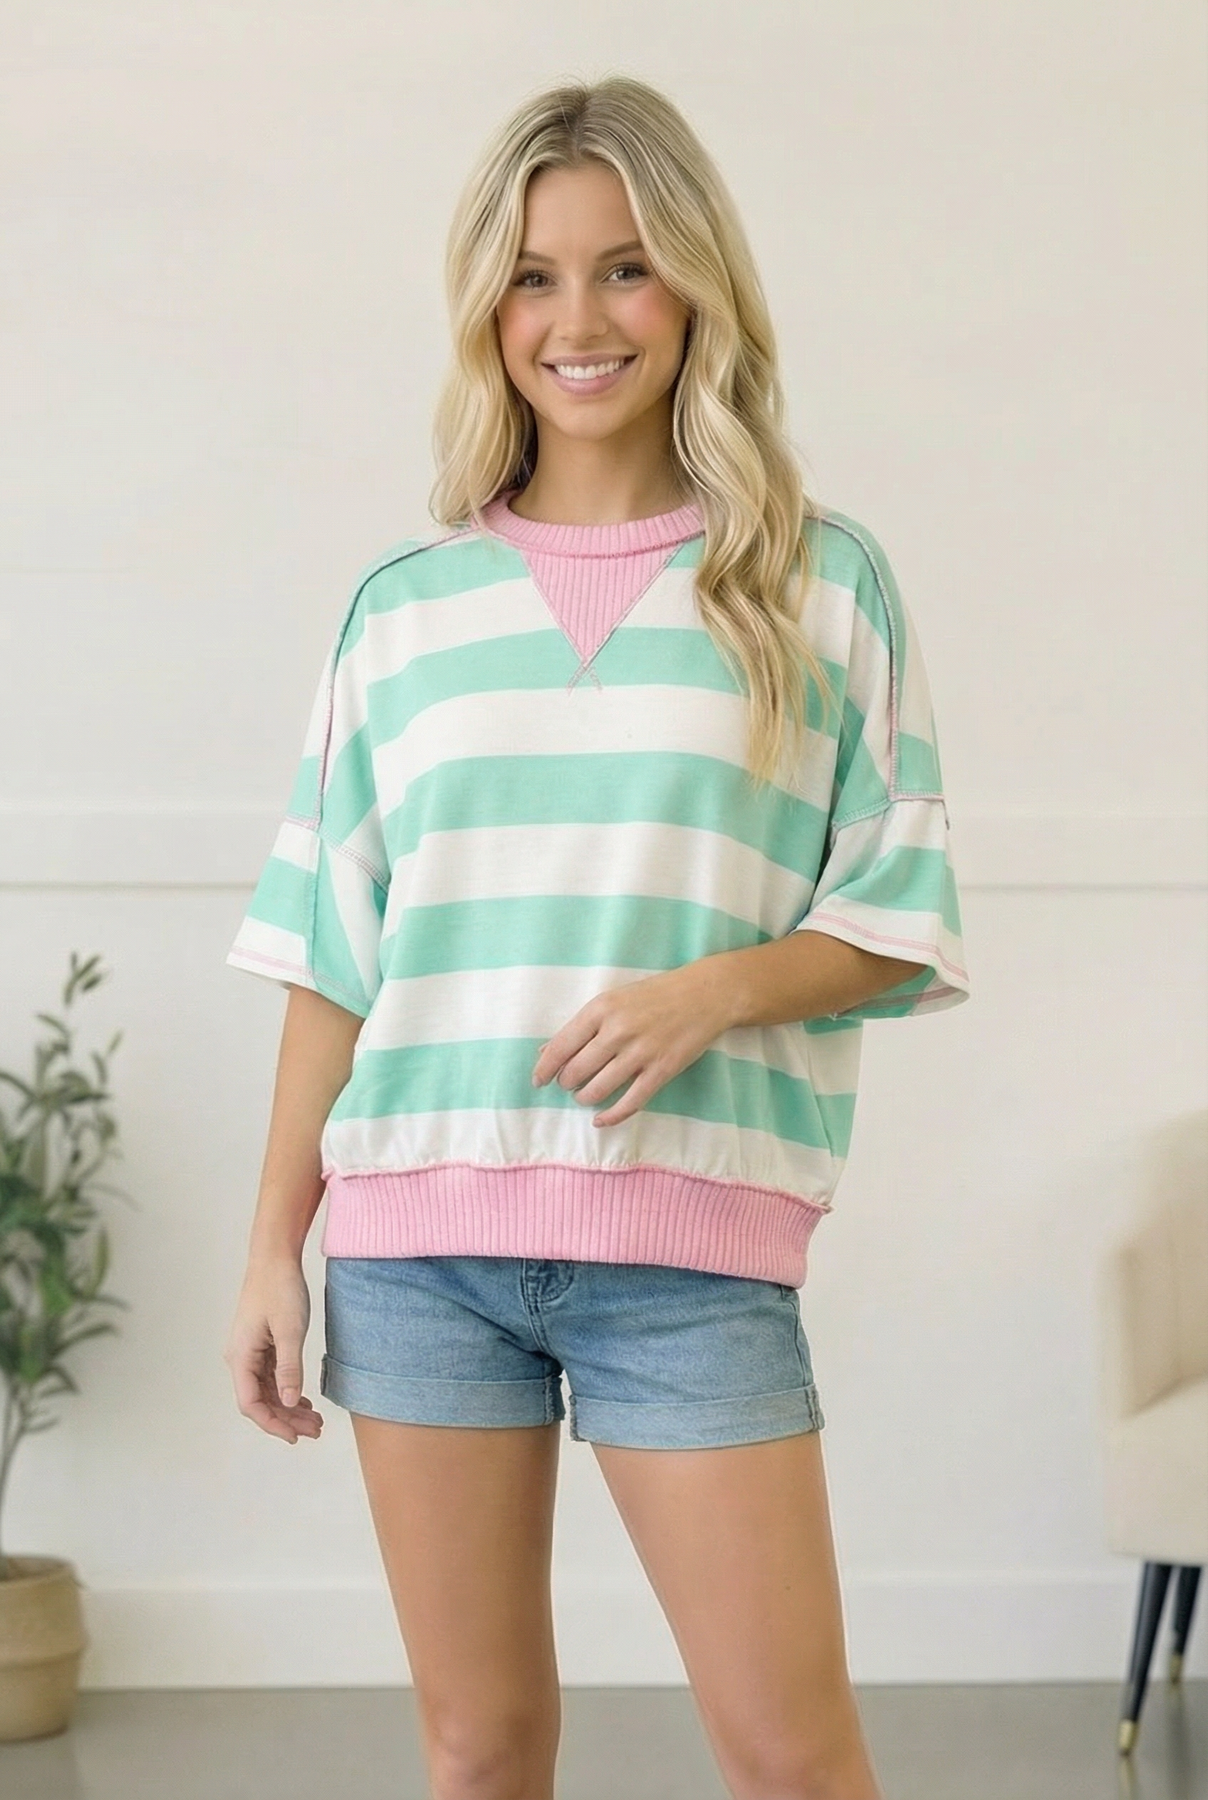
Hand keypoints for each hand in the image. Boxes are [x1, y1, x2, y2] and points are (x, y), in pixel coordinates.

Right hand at [224, 1254, 323, 1443]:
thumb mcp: (290, 1330)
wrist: (275, 1258)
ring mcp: (250, 1352)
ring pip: (268, 1390)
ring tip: (315, 1420)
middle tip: (315, 1430)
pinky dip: (288, 1390)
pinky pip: (272, 1376)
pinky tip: (304, 1400)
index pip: (251, 1404)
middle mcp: (241, 1358)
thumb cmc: (280, 1288)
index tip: (296, 1437)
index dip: (273, 1424)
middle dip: (286, 1419)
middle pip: (260, 1401)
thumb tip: (288, 1403)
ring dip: (289, 1407)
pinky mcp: (261, 1344)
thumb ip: (289, 1368)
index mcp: (240, 1357)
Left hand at [531, 963, 731, 1126]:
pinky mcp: (661, 1071)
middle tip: (569, 1084)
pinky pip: (629, 1103)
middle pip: (576, 1071)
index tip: (538, 1081)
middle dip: (567, 1083)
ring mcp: (641, 1052)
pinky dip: (610, 1116)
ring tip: (586, 1095)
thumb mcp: (613, 1000)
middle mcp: (617, 1031)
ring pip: (598, 1090)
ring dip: (585, 1098)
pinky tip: (600, 1119)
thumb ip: (581, 1026)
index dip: (545, 1068)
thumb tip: (545, 1051)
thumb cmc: (655, 995)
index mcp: (601, 1009)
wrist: (705, 994)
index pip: (560, 1046)